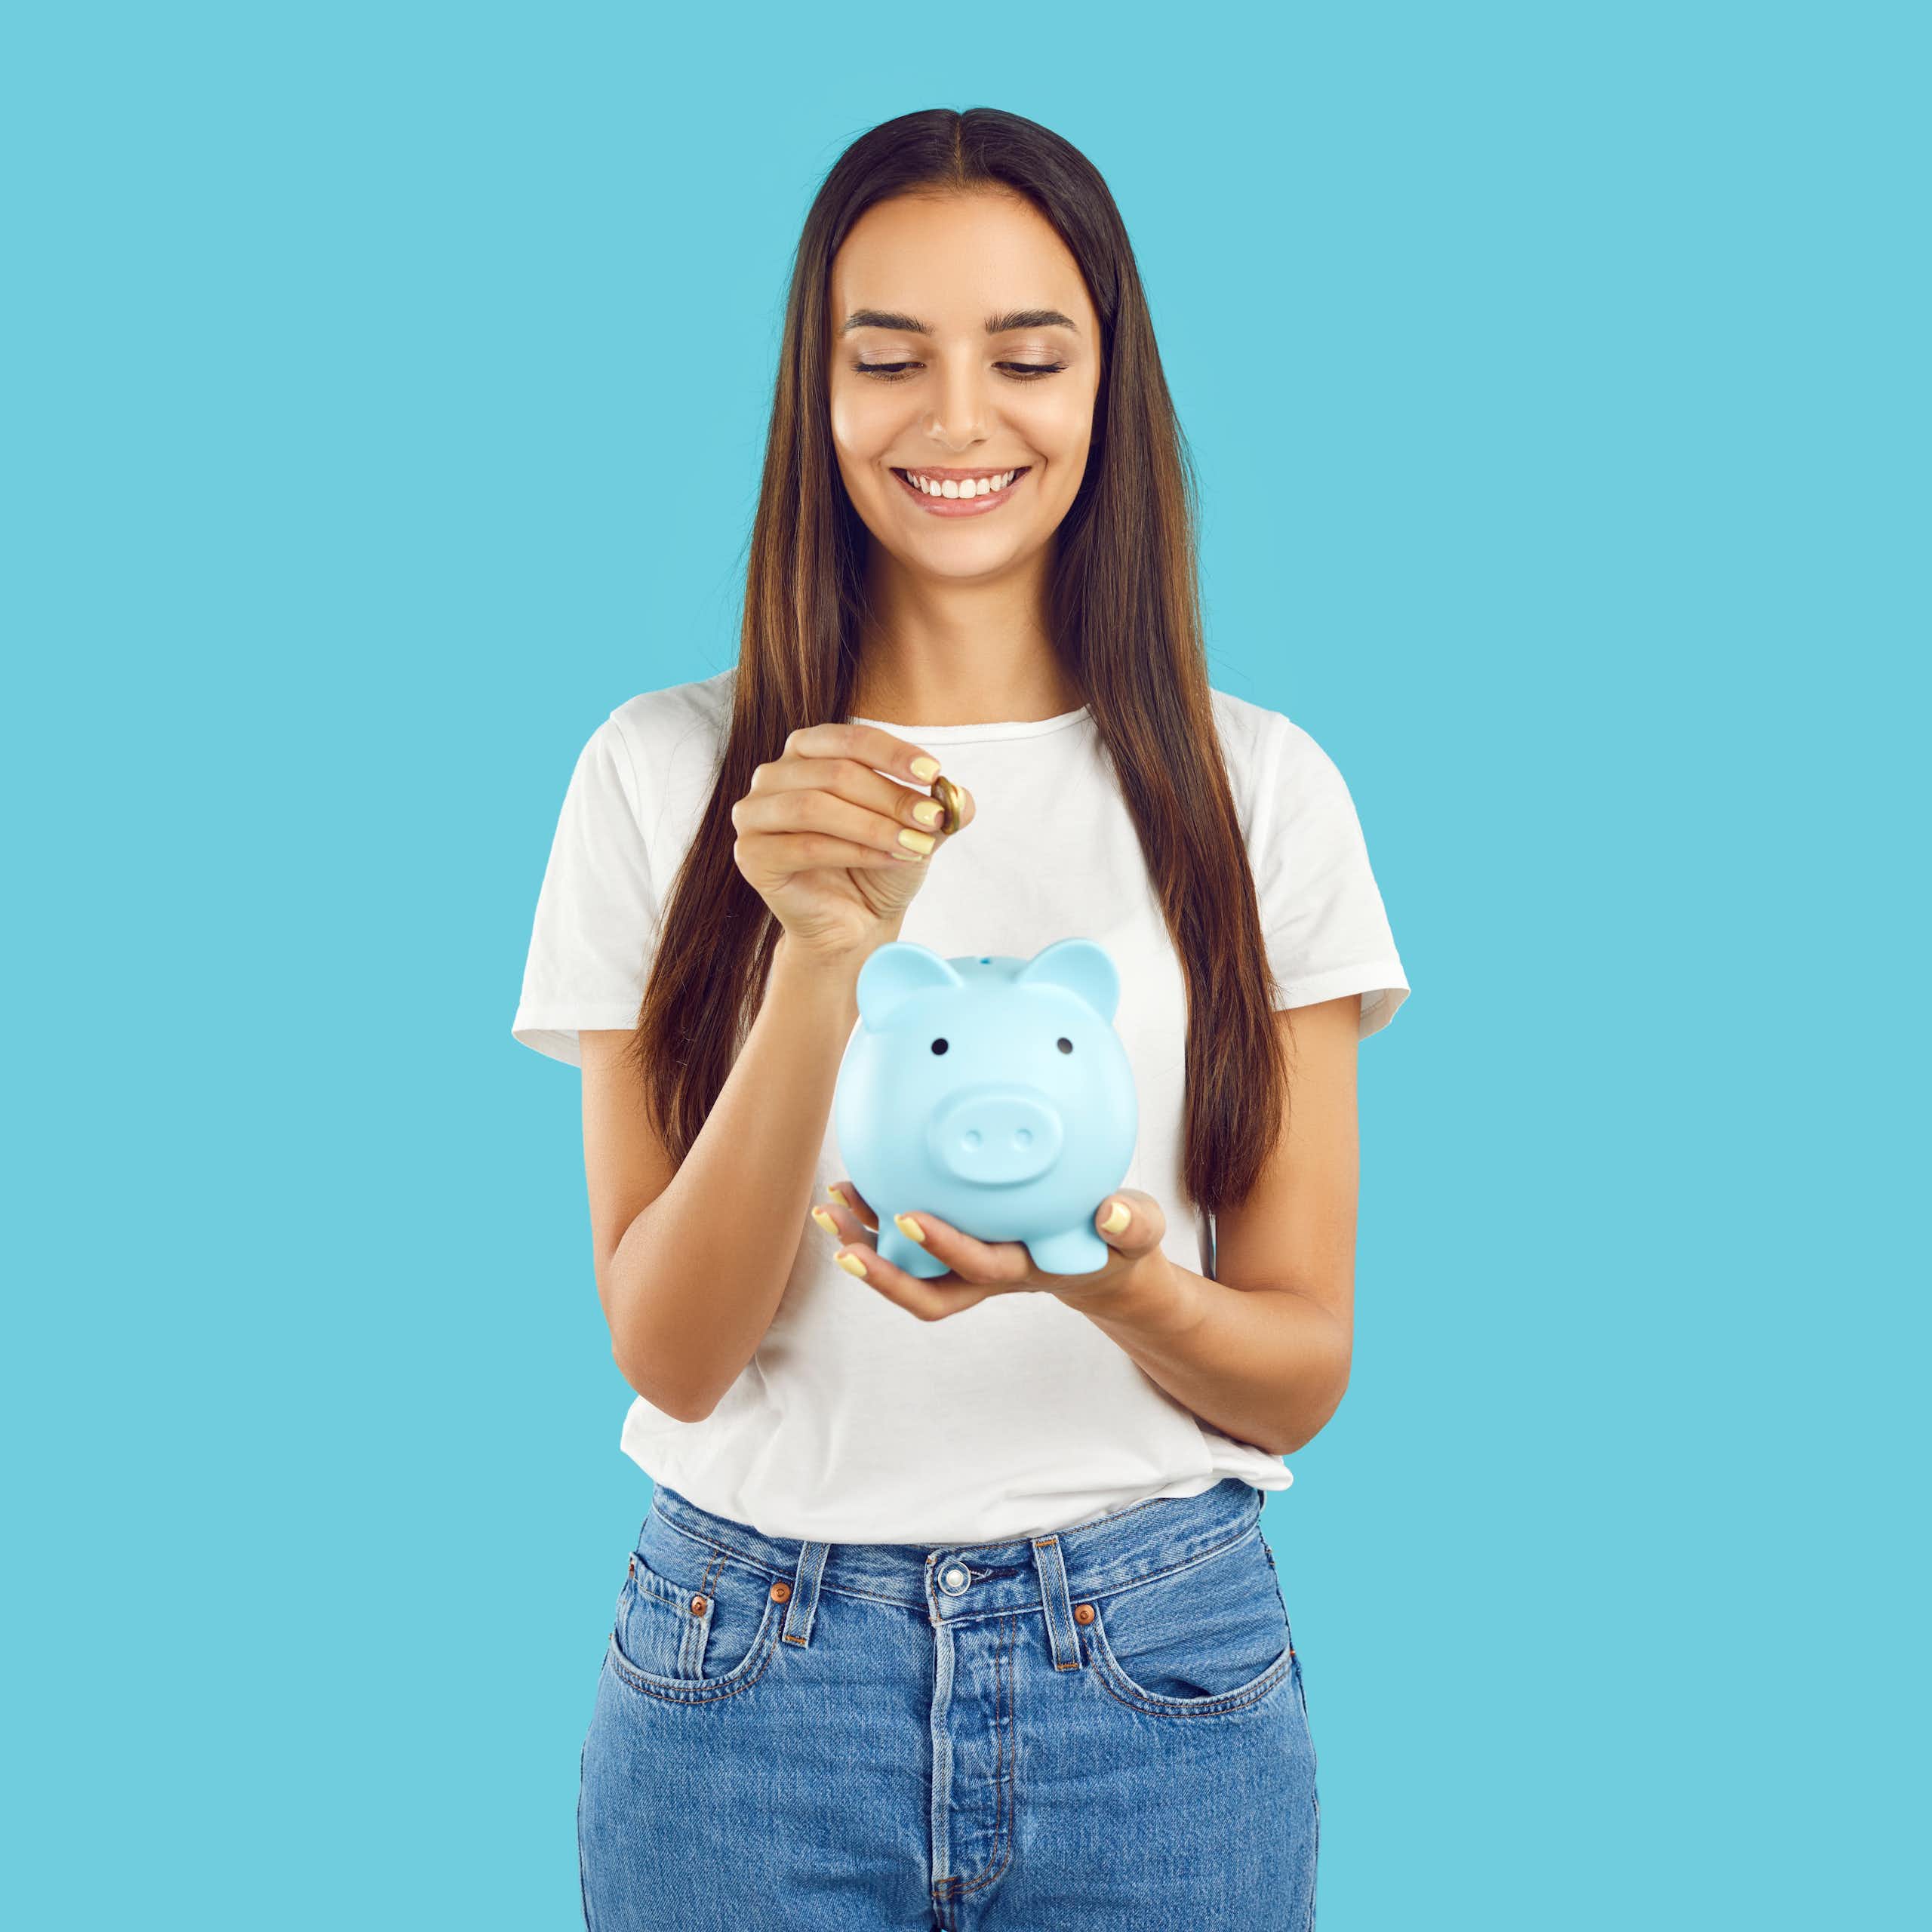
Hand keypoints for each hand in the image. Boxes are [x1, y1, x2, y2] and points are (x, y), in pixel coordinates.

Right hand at [731, 724, 975, 962]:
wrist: (855, 921)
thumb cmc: (879, 863)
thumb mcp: (917, 828)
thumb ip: (939, 805)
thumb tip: (959, 794)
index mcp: (808, 751)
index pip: (851, 740)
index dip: (894, 753)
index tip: (934, 773)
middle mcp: (773, 775)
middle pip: (834, 773)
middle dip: (890, 796)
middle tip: (931, 820)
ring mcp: (754, 815)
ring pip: (814, 807)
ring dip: (873, 826)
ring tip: (914, 845)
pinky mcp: (751, 855)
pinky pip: (805, 846)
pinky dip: (853, 852)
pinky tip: (889, 859)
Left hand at [810, 1182, 1171, 1319]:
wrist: (1103, 1261)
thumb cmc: (1118, 1242)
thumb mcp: (1138, 1232)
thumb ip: (1132, 1223)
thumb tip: (1111, 1211)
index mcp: (1026, 1268)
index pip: (980, 1267)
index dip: (944, 1247)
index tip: (909, 1216)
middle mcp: (987, 1274)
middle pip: (927, 1292)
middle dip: (883, 1276)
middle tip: (844, 1246)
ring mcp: (966, 1264)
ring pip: (907, 1269)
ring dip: (865, 1242)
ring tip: (831, 1207)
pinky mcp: (956, 1244)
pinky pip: (907, 1240)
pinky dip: (875, 1217)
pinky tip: (852, 1184)